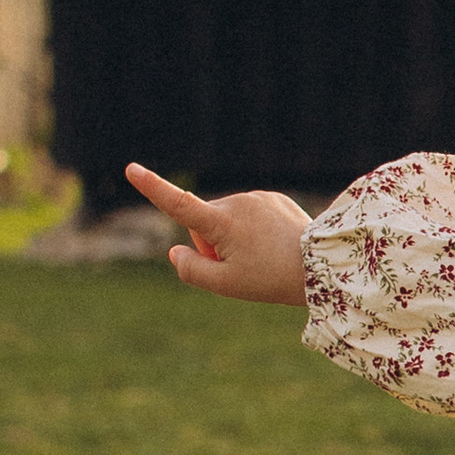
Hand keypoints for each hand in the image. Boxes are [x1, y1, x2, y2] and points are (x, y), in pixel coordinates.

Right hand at [126, 162, 311, 303]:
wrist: (323, 266)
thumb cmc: (271, 279)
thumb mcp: (225, 285)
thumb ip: (190, 270)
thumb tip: (175, 251)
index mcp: (221, 222)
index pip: (178, 204)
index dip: (152, 188)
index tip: (131, 168)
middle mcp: (236, 202)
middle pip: (203, 224)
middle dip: (211, 244)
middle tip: (239, 267)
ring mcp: (256, 197)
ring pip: (227, 220)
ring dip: (234, 237)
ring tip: (262, 257)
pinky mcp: (273, 198)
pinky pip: (249, 215)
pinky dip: (253, 230)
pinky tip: (272, 245)